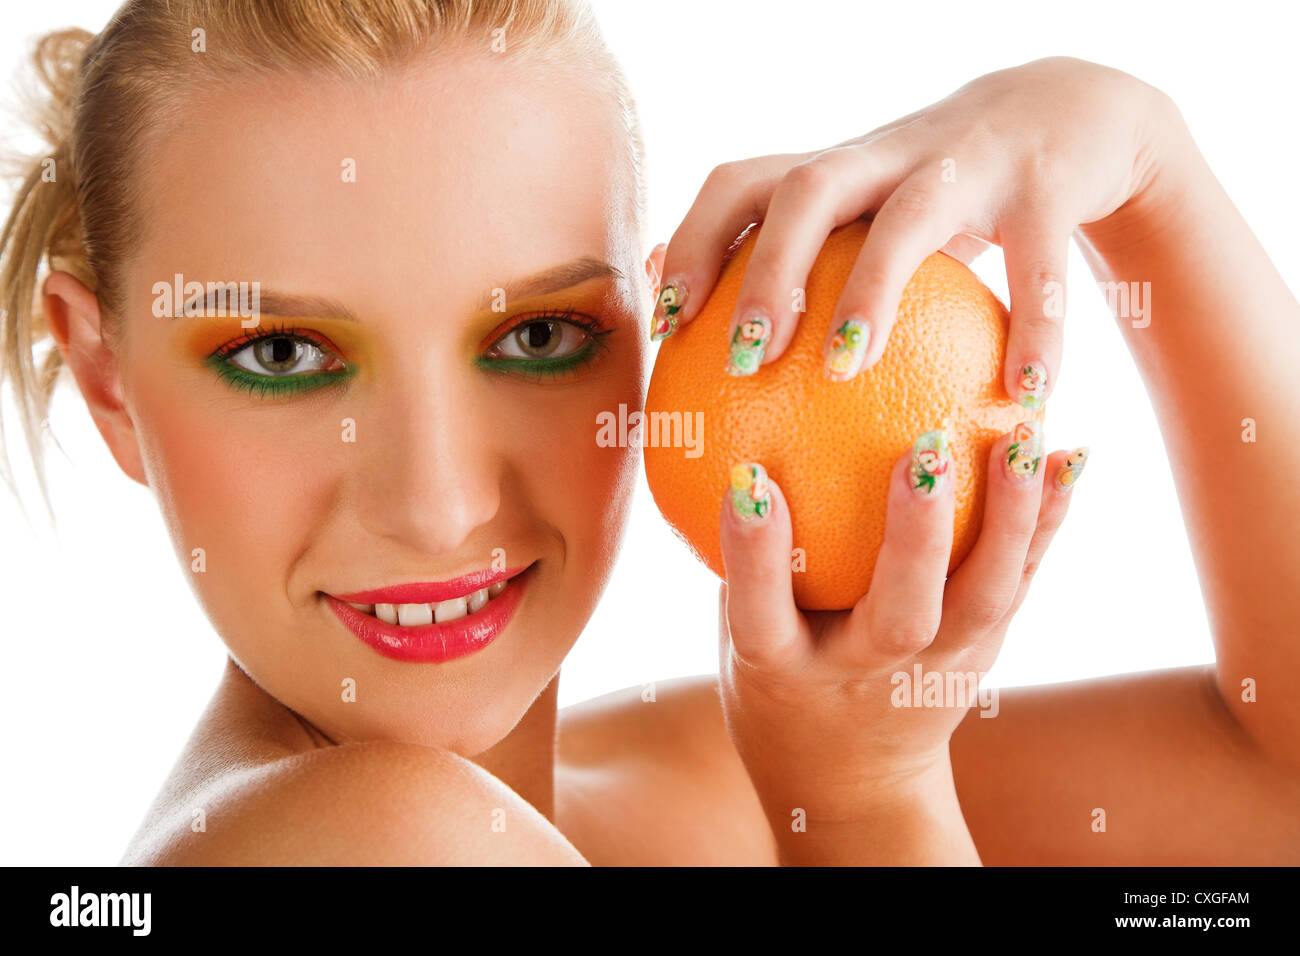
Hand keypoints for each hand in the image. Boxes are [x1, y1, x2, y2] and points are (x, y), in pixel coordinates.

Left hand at [651, 56, 1173, 406]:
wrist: (1073, 112)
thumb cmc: (945, 198)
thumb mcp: (874, 221)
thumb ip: (809, 268)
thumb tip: (720, 351)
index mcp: (837, 170)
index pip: (742, 184)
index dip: (694, 244)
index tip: (665, 324)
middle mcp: (888, 156)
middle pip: (806, 191)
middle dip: (765, 273)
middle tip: (742, 360)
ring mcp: (967, 161)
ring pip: (909, 217)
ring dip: (871, 292)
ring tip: (845, 370)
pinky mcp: (1046, 180)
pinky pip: (1038, 260)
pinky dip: (1035, 327)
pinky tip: (1025, 397)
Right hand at [717, 429, 1082, 863]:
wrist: (854, 786)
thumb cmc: (780, 682)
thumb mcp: (737, 635)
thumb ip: (745, 559)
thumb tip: (738, 434)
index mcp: (782, 673)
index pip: (760, 614)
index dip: (754, 554)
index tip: (749, 480)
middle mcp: (865, 675)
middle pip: (898, 617)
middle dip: (914, 537)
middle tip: (923, 452)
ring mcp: (936, 670)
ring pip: (981, 601)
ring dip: (1006, 517)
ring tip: (1021, 437)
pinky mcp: (985, 652)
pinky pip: (1018, 582)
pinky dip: (1045, 519)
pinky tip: (1067, 456)